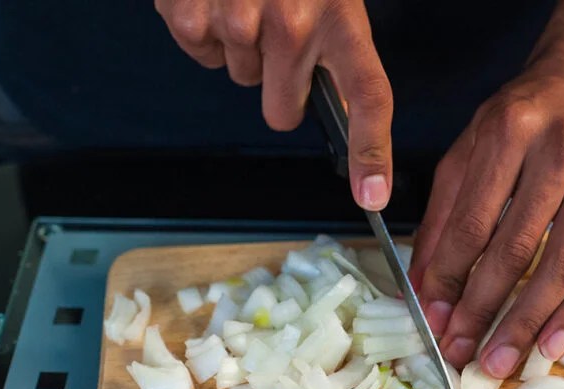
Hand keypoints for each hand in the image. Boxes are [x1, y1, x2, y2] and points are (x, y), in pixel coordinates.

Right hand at [155, 0, 392, 208]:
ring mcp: (237, 21)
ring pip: (240, 78)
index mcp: (340, 15)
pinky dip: (205, 31)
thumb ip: (336, 41)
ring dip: (243, 48)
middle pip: (282, 110)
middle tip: (279, 34)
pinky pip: (201, 54)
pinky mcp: (190, 15)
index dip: (372, 152)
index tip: (373, 195)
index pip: (367, 96)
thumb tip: (343, 105)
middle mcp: (292, 25)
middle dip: (280, 85)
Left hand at [409, 58, 563, 378]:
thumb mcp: (469, 149)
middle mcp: (560, 152)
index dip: (451, 278)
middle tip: (464, 355)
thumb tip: (425, 288)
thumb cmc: (523, 117)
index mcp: (508, 132)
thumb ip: (443, 216)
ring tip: (502, 362)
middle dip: (485, 311)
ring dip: (529, 322)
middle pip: (517, 249)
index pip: (472, 222)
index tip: (435, 321)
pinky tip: (553, 343)